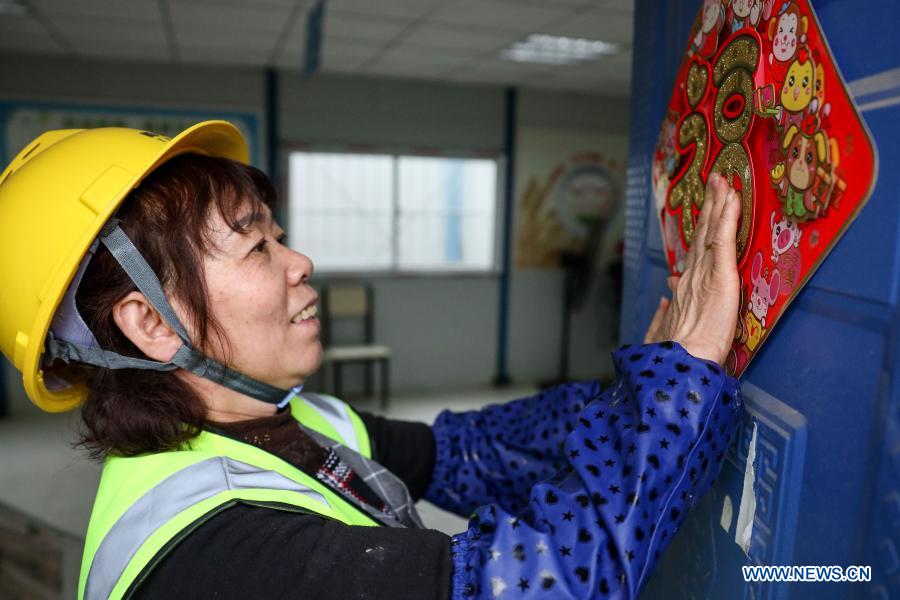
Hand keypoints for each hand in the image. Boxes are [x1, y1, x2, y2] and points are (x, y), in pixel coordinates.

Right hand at [644, 173, 740, 364]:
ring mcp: (704, 274)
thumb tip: (666, 297)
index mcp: (683, 289)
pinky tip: (731, 198)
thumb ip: (665, 314)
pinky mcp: (720, 277)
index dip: (700, 230)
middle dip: (708, 206)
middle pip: (701, 234)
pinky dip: (727, 217)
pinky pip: (723, 240)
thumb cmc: (676, 356)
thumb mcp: (665, 331)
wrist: (682, 364)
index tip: (705, 211)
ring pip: (711, 231)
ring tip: (723, 181)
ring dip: (717, 203)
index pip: (694, 252)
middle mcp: (690, 276)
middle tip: (715, 181)